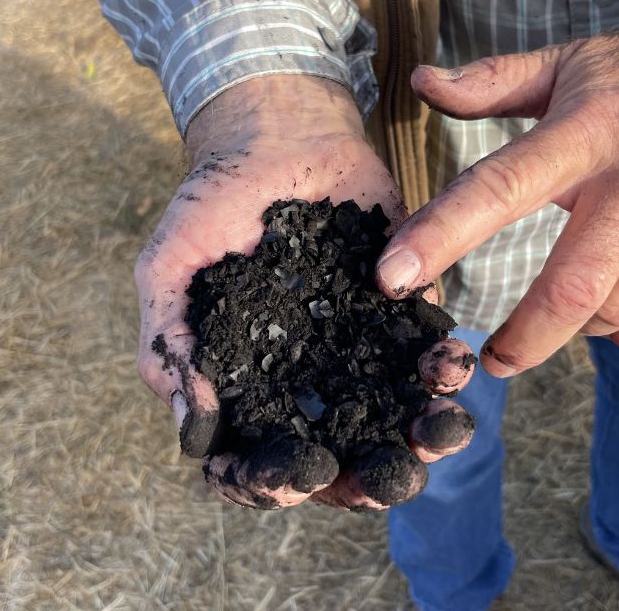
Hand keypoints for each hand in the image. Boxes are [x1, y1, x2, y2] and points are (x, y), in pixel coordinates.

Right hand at [135, 74, 475, 509]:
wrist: (277, 136)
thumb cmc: (214, 203)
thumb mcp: (169, 269)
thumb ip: (170, 344)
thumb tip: (196, 432)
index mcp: (249, 379)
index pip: (257, 456)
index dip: (272, 481)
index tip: (294, 475)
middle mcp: (307, 374)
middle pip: (337, 451)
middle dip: (366, 477)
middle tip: (386, 479)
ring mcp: (358, 343)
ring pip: (393, 412)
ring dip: (421, 434)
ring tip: (439, 433)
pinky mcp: (402, 306)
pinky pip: (426, 348)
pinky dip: (443, 365)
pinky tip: (450, 365)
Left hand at [376, 0, 618, 376]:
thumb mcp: (567, 63)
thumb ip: (490, 82)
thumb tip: (419, 81)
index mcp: (583, 131)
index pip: (497, 186)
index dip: (440, 235)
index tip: (391, 278)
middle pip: (569, 287)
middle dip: (523, 338)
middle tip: (492, 357)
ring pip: (618, 309)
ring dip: (577, 327)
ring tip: (562, 310)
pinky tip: (614, 314)